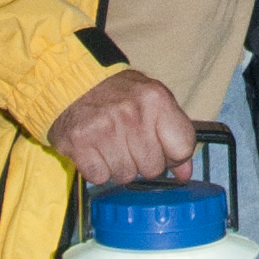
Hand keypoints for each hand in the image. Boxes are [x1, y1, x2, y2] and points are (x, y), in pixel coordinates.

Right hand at [48, 69, 197, 186]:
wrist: (74, 81)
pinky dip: (98, 169)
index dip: (173, 155)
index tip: (162, 148)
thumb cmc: (119, 94)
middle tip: (130, 143)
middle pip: (153, 168)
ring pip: (126, 176)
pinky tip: (95, 150)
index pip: (182, 148)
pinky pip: (100, 177)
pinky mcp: (79, 143)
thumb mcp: (154, 102)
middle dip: (143, 162)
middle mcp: (132, 113)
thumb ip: (174, 135)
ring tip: (111, 144)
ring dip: (119, 166)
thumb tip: (184, 174)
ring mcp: (104, 129)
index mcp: (156, 100)